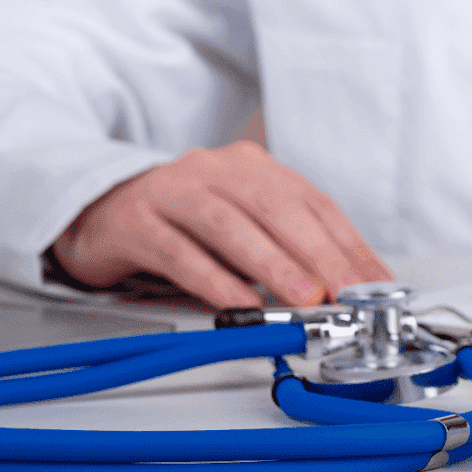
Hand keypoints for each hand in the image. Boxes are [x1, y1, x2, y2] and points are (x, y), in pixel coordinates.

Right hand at [51, 141, 391, 308]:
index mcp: (252, 167)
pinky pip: (180, 251)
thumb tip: (344, 286)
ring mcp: (172, 190)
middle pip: (277, 209)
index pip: (313, 203)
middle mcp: (215, 169)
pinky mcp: (135, 220)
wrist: (98, 209)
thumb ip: (288, 247)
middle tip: (344, 291)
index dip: (348, 244)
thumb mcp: (242, 224)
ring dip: (272, 264)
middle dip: (318, 253)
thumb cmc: (182, 221)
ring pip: (230, 225)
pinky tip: (238, 304)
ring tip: (303, 296)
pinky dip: (214, 279)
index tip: (373, 284)